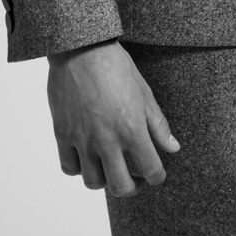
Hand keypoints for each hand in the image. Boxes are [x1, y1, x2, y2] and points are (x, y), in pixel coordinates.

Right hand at [47, 38, 180, 197]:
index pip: (151, 171)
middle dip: (132, 188)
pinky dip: (79, 169)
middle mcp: (107, 140)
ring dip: (105, 180)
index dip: (158, 177)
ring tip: (110, 168)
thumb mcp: (144, 92)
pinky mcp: (62, 134)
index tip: (156, 174)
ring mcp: (82, 139)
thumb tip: (173, 148)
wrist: (80, 48)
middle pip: (120, 188)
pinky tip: (88, 157)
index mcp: (132, 129)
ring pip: (93, 183)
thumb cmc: (115, 65)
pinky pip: (69, 168)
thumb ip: (158, 125)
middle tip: (135, 179)